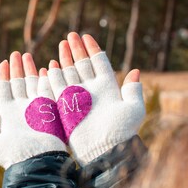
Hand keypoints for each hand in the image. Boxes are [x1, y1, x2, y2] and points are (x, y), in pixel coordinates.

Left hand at [0, 52, 66, 168]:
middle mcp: (21, 108)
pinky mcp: (50, 108)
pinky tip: (44, 67)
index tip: (4, 62)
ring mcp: (36, 107)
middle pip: (17, 83)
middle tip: (16, 54)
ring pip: (32, 83)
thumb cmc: (15, 156)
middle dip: (16, 68)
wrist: (39, 162)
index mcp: (7, 114)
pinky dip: (45, 78)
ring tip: (27, 56)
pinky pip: (46, 89)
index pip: (3, 89)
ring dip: (29, 69)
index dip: (2, 74)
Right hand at [47, 32, 144, 164]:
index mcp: (107, 88)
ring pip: (70, 73)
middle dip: (77, 49)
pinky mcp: (66, 106)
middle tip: (71, 35)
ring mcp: (78, 98)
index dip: (92, 48)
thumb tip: (136, 71)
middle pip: (83, 64)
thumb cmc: (121, 132)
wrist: (103, 151)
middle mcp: (92, 90)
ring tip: (62, 44)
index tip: (86, 36)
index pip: (99, 62)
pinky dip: (55, 76)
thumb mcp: (133, 109)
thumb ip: (133, 90)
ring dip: (66, 58)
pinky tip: (52, 65)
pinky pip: (59, 88)